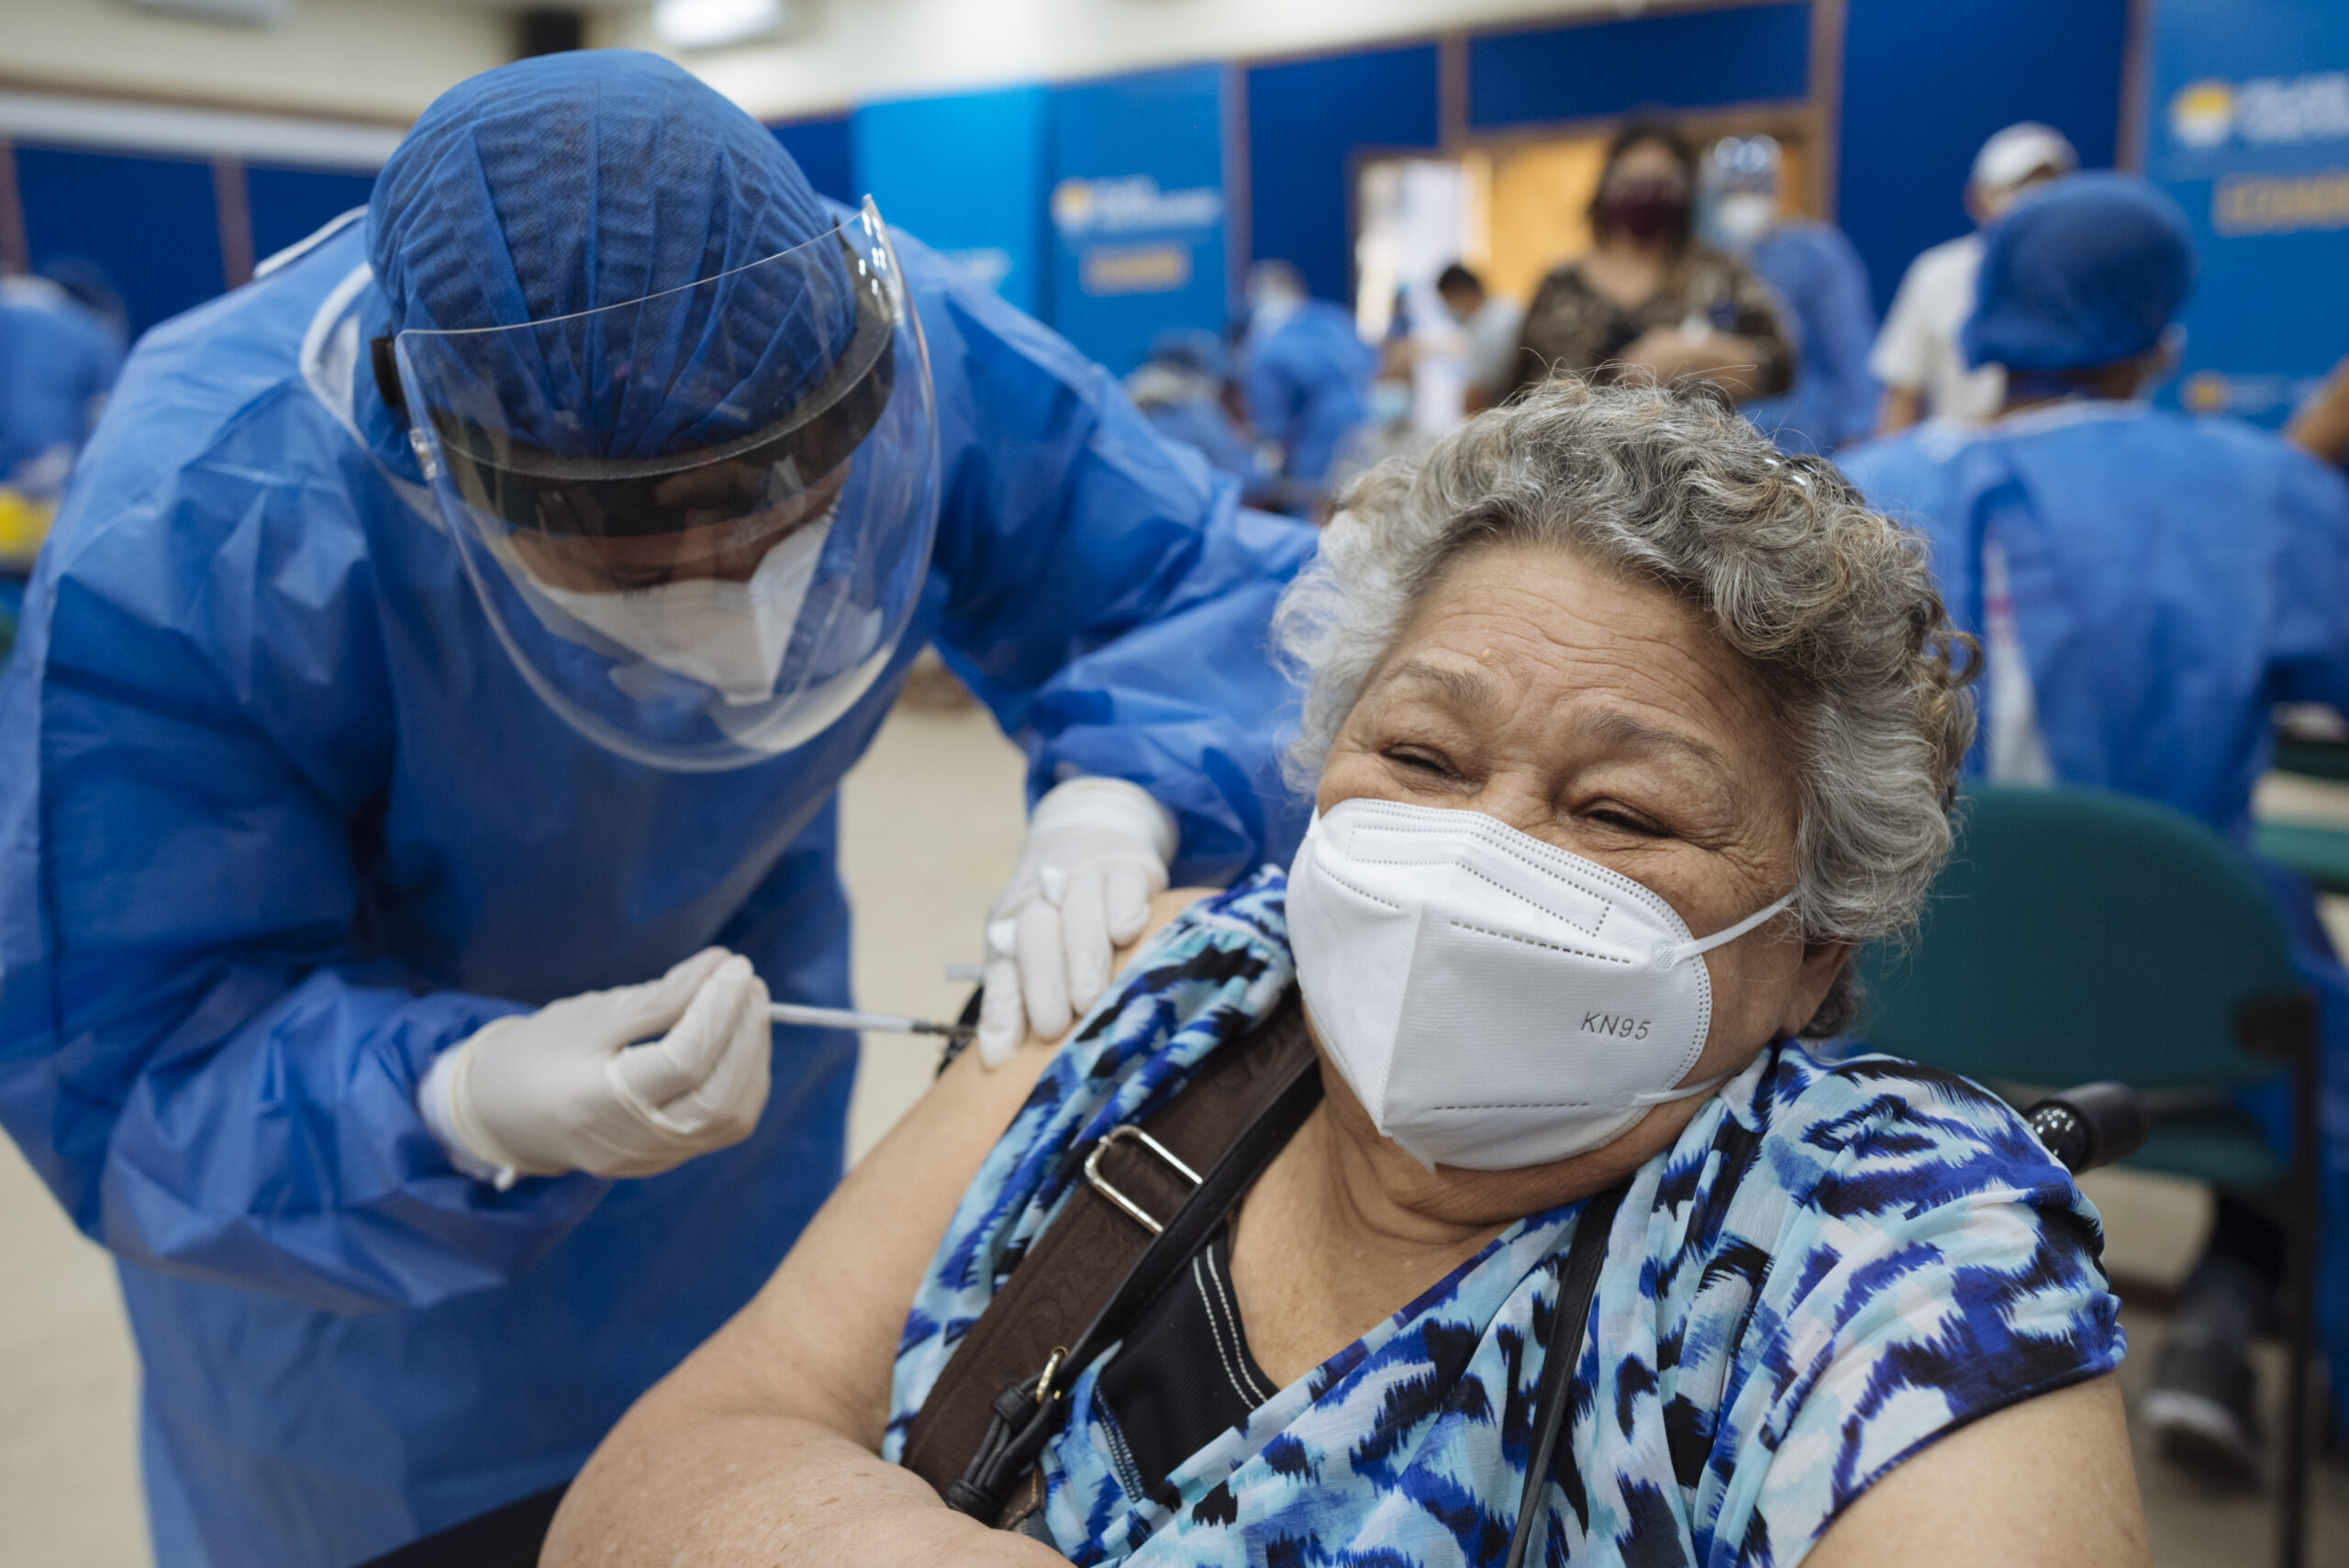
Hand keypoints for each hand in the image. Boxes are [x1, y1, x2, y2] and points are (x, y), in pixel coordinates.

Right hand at [419, 948, 772, 1184]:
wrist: (501, 1114)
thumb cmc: (538, 1055)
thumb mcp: (592, 1016)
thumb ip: (661, 997)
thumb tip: (721, 965)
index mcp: (598, 1104)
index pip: (684, 1062)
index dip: (718, 1010)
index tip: (733, 965)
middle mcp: (632, 1143)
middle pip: (718, 1096)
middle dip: (745, 1033)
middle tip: (747, 980)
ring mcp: (653, 1159)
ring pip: (731, 1117)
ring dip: (751, 1056)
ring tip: (747, 1004)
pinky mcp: (667, 1160)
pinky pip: (723, 1125)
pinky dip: (742, 1080)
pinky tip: (738, 1040)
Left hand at [976, 778, 1176, 1065]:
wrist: (1090, 829)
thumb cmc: (1064, 914)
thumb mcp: (1034, 951)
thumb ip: (1019, 1000)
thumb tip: (997, 1062)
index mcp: (1013, 925)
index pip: (1003, 968)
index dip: (1002, 1011)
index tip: (1000, 1057)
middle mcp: (1043, 899)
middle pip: (1036, 935)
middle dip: (1043, 983)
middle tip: (1055, 1027)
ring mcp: (1085, 878)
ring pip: (1078, 911)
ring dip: (1082, 956)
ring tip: (1090, 999)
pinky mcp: (1127, 866)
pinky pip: (1123, 884)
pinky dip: (1124, 907)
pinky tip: (1127, 932)